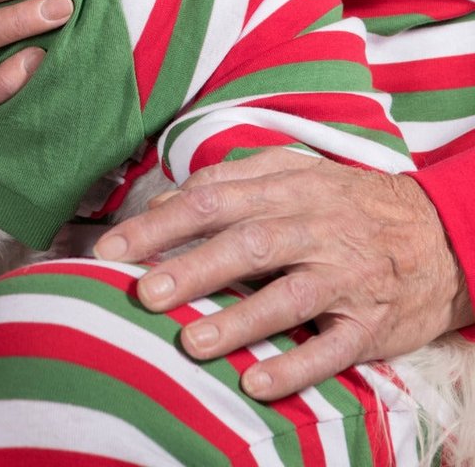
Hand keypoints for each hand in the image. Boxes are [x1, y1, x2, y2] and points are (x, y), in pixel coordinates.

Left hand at [95, 148, 472, 399]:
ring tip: (190, 342)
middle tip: (143, 292)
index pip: (214, 199)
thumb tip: (171, 196)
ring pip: (288, 297)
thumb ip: (237, 179)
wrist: (440, 235)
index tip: (114, 247)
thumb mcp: (299, 172)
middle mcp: (317, 227)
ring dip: (237, 321)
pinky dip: (294, 366)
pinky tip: (254, 382)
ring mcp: (345, 277)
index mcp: (291, 187)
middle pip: (247, 243)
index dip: (161, 222)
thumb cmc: (350, 202)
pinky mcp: (370, 323)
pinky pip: (332, 348)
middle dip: (191, 268)